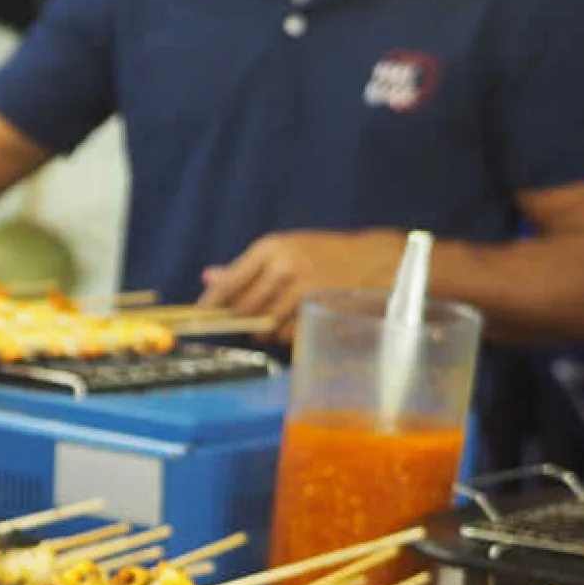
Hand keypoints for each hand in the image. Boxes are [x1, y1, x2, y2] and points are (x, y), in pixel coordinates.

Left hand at [199, 230, 407, 343]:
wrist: (383, 261)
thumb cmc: (329, 255)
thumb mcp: (288, 250)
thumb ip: (247, 268)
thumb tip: (207, 278)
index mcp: (272, 248)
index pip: (229, 283)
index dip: (212, 304)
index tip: (200, 316)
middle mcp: (284, 267)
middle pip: (243, 311)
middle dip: (243, 321)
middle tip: (253, 320)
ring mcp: (301, 291)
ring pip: (265, 327)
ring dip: (269, 330)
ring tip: (285, 317)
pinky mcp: (317, 312)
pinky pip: (288, 336)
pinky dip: (289, 336)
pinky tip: (301, 322)